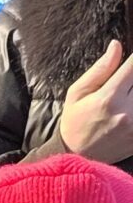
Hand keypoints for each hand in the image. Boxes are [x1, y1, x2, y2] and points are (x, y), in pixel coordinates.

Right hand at [59, 41, 132, 163]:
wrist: (76, 157)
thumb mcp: (77, 93)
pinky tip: (127, 106)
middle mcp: (126, 112)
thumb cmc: (75, 122)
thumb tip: (117, 45)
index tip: (131, 60)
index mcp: (108, 98)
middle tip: (126, 83)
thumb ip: (100, 69)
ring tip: (126, 96)